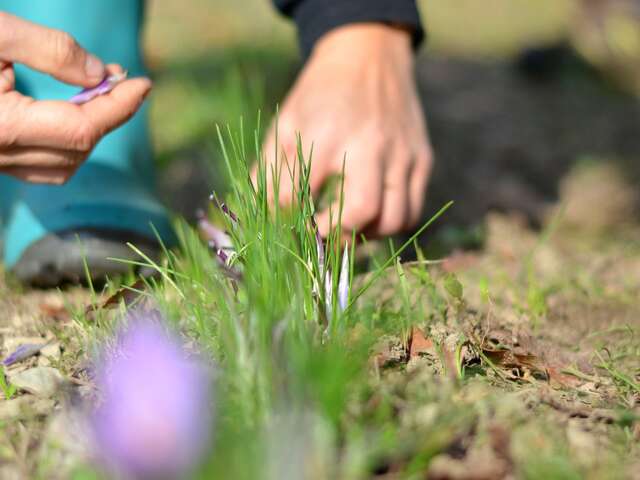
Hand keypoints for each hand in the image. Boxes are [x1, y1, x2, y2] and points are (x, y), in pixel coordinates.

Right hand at [0, 12, 150, 183]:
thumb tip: (102, 75)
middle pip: (77, 149)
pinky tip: (70, 112)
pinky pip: (40, 166)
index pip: (82, 128)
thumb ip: (51, 51)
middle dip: (108, 116)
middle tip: (122, 81)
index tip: (144, 83)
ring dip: (90, 132)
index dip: (119, 107)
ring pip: (62, 164)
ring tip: (100, 94)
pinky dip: (66, 143)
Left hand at [259, 23, 432, 237]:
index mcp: (324, 135)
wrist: (368, 54)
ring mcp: (400, 153)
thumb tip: (261, 213)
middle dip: (335, 236)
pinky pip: (412, 209)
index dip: (287, 221)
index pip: (299, 196)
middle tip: (321, 238)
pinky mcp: (421, 158)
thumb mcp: (286, 121)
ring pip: (393, 218)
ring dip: (368, 236)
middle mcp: (368, 145)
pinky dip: (391, 224)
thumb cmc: (320, 93)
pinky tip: (372, 219)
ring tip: (348, 230)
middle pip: (359, 211)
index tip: (287, 229)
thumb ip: (271, 168)